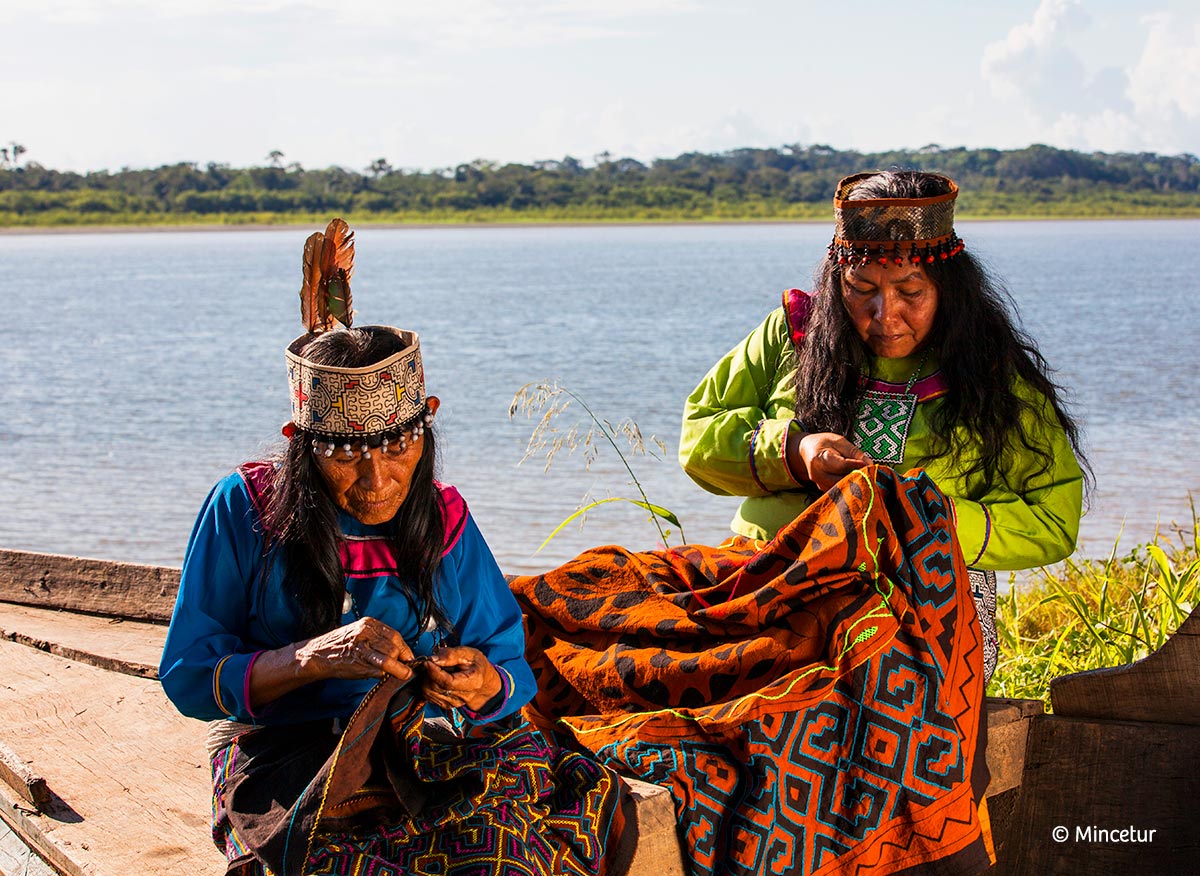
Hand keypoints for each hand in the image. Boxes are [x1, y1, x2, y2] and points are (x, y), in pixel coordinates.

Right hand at [294, 616, 416, 683]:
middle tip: (406, 668)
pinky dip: (386, 674)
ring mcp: (361, 647)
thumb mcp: (360, 634)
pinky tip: (387, 677)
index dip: (404, 648)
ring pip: (389, 658)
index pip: (395, 635)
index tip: (409, 658)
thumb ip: (378, 640)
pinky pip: (378, 669)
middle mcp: (365, 633)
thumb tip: (400, 653)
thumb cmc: (341, 646)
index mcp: (368, 624)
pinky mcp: (357, 661)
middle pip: (394, 646)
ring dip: (398, 669)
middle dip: (402, 659)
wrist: (319, 655)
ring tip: (403, 674)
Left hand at [419, 646, 500, 711]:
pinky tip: (435, 677)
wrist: (483, 680)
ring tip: (435, 669)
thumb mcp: (468, 653)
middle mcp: (463, 696)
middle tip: (431, 661)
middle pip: (436, 688)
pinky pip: (429, 696)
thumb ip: (451, 654)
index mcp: (473, 682)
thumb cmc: (476, 665)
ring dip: (427, 679)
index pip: (447, 682)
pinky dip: (427, 685)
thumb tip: (434, 659)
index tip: (427, 661)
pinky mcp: (446, 705)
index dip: (434, 672)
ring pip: (429, 693)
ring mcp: (454, 703)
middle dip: (428, 673)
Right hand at [789, 431, 869, 491]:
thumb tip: (869, 464)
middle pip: (841, 481)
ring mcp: (819, 484)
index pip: (841, 465)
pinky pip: (839, 491)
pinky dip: (850, 487)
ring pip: (841, 489)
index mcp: (819, 459)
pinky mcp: (824, 489)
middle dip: (857, 478)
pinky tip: (857, 481)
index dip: (857, 466)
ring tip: (865, 477)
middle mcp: (817, 475)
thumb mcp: (838, 441)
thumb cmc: (823, 443)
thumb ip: (854, 452)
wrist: (805, 451)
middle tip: (871, 473)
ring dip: (854, 484)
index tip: (870, 465)